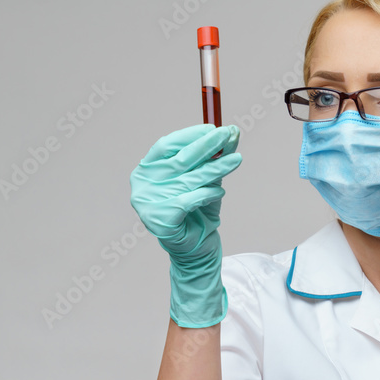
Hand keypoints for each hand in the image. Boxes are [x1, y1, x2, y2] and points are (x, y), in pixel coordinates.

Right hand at [129, 124, 241, 326]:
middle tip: (230, 134)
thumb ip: (213, 159)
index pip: (166, 145)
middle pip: (178, 159)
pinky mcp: (160, 220)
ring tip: (237, 160)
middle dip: (208, 145)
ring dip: (216, 168)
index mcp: (146, 171)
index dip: (190, 135)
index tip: (214, 128)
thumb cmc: (198, 213)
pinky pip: (189, 200)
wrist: (196, 251)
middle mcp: (142, 186)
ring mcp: (147, 203)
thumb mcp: (206, 181)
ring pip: (189, 180)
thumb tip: (231, 134)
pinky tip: (220, 190)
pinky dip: (207, 194)